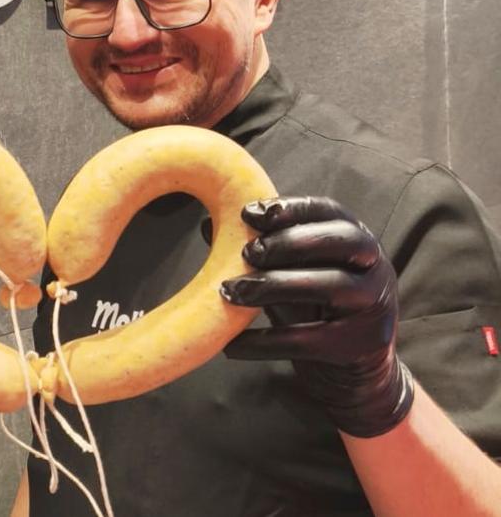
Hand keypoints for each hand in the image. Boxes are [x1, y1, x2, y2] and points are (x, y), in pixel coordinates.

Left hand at [220, 196, 413, 437]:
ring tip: (230, 292)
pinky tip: (231, 345)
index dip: (289, 208)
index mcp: (355, 238)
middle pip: (337, 241)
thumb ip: (257, 248)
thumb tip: (206, 224)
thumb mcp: (290, 271)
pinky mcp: (357, 344)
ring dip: (273, 285)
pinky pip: (307, 339)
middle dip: (287, 242)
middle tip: (246, 253)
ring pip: (328, 285)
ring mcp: (371, 305)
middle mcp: (373, 266)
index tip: (248, 213)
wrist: (352, 370)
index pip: (327, 210)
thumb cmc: (314, 305)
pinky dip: (265, 342)